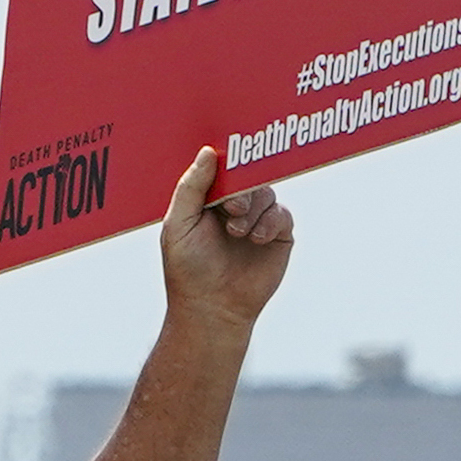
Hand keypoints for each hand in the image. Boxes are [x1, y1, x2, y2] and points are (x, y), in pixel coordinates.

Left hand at [157, 146, 293, 332]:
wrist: (212, 308)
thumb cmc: (188, 269)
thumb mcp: (179, 224)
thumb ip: (191, 187)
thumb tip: (208, 152)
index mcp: (208, 199)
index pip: (221, 169)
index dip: (226, 163)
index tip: (228, 160)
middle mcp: (234, 204)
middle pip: (248, 176)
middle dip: (241, 189)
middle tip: (231, 208)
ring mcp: (257, 218)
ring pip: (266, 193)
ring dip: (252, 210)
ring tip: (236, 233)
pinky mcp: (278, 235)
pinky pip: (281, 214)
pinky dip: (269, 222)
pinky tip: (255, 239)